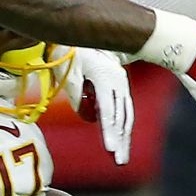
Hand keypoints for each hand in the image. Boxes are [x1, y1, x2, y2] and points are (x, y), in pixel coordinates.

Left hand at [52, 47, 133, 165]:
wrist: (86, 34)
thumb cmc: (73, 51)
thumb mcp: (69, 71)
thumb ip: (75, 94)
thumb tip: (85, 116)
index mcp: (106, 78)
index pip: (108, 111)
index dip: (109, 132)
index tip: (110, 149)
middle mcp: (118, 82)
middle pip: (121, 116)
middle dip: (120, 140)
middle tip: (119, 161)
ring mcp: (122, 83)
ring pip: (126, 114)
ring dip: (124, 136)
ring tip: (121, 156)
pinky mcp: (120, 86)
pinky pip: (124, 109)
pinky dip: (123, 125)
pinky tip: (122, 140)